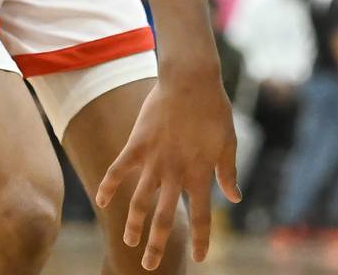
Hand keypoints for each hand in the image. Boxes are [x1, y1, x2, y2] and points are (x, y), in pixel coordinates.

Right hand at [95, 75, 238, 269]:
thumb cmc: (213, 109)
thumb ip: (227, 172)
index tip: (198, 257)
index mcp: (199, 174)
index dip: (200, 239)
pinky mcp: (137, 145)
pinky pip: (118, 170)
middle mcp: (175, 173)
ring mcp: (154, 160)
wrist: (190, 80)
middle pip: (164, 217)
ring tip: (129, 241)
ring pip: (139, 201)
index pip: (201, 216)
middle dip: (157, 244)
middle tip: (149, 265)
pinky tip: (102, 202)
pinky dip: (109, 186)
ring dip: (134, 224)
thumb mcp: (228, 142)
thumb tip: (235, 198)